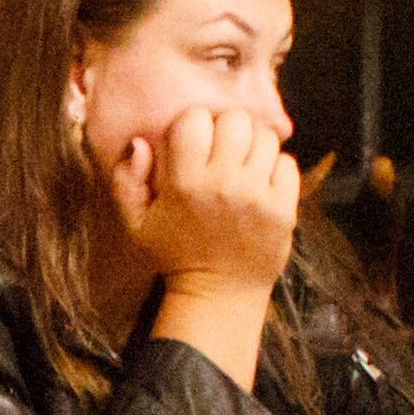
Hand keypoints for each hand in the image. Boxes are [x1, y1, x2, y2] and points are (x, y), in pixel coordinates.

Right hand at [101, 110, 302, 385]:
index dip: (193, 127)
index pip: (194, 118)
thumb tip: (139, 142)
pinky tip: (261, 185)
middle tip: (222, 153)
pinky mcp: (283, 208)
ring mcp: (257, 195)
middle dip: (227, 131)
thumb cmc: (175, 254)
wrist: (219, 295)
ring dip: (253, 147)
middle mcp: (222, 183)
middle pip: (235, 119)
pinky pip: (287, 163)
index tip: (193, 146)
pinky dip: (276, 169)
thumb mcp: (137, 224)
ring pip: (264, 137)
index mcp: (183, 183)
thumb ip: (126, 181)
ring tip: (243, 169)